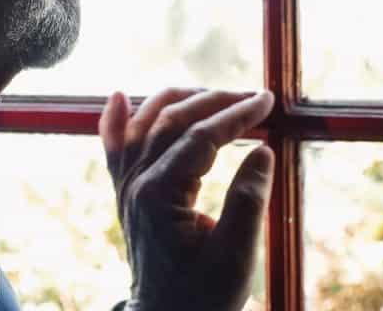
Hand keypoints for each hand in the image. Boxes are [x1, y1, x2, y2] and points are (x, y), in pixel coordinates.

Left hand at [99, 88, 274, 310]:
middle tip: (255, 96)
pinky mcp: (126, 194)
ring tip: (216, 93)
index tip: (267, 101)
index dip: (236, 115)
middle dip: (215, 101)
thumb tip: (263, 149)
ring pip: (144, 124)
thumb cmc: (204, 297)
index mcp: (159, 196)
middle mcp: (136, 184)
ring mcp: (127, 187)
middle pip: (171, 121)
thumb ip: (248, 200)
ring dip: (180, 101)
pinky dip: (116, 119)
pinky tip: (119, 96)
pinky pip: (114, 147)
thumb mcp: (236, 256)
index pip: (200, 137)